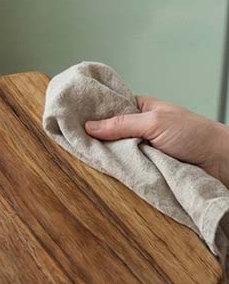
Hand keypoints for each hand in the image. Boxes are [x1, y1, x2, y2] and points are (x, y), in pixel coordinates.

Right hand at [85, 96, 228, 184]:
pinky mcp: (145, 170)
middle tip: (73, 143)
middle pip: (108, 134)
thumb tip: (89, 126)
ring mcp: (142, 151)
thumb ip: (121, 124)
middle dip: (95, 140)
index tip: (69, 119)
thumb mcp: (155, 122)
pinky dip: (117, 173)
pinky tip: (102, 173)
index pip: (109, 109)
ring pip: (115, 154)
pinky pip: (125, 171)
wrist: (221, 163)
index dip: (91, 114)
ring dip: (106, 159)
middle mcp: (140, 129)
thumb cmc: (197, 135)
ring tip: (83, 160)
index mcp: (142, 110)